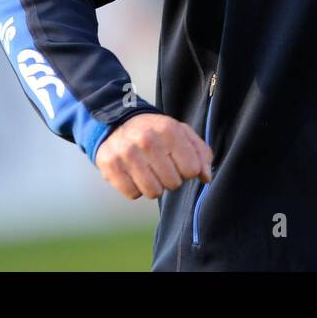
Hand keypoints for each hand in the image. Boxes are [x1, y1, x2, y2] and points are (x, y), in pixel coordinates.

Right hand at [95, 113, 213, 199]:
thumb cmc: (157, 132)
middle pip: (173, 183)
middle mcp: (147, 140)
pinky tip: (134, 175)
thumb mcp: (182, 133)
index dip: (188, 171)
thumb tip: (206, 177)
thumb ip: (201, 153)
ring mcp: (127, 153)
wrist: (119, 123)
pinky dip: (136, 189)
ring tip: (150, 172)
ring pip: (153, 192)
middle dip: (171, 179)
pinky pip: (133, 194)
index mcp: (169, 130)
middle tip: (163, 167)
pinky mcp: (110, 166)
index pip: (191, 169)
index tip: (180, 163)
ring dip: (154, 187)